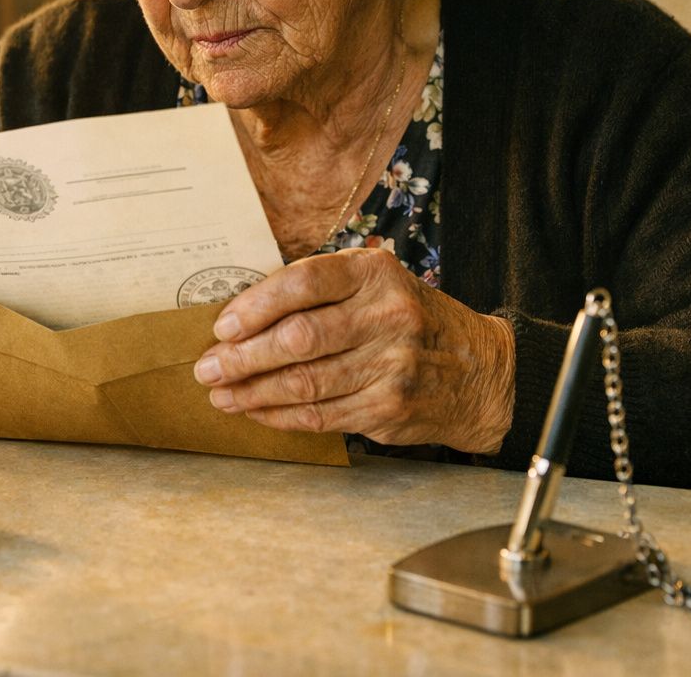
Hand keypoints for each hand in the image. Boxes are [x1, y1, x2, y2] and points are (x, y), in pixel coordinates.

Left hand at [191, 249, 515, 453]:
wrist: (482, 371)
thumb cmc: (411, 320)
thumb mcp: (379, 285)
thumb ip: (322, 292)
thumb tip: (243, 314)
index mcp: (376, 275)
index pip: (303, 283)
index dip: (255, 306)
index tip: (222, 326)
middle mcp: (386, 317)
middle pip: (298, 339)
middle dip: (242, 357)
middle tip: (207, 368)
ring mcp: (390, 367)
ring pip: (304, 383)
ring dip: (252, 392)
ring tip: (220, 394)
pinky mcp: (388, 409)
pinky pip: (319, 415)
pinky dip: (279, 415)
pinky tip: (255, 411)